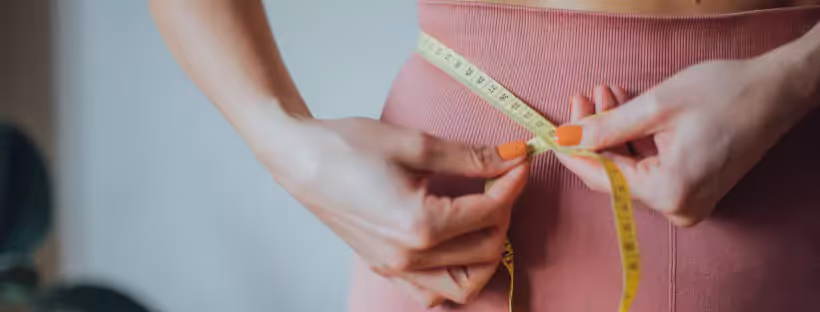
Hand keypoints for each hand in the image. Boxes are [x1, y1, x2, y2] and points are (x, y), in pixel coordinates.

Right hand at [250, 116, 528, 305]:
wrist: (299, 159)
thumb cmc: (347, 146)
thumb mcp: (414, 144)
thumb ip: (470, 157)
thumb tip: (511, 154)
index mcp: (419, 225)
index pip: (489, 211)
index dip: (512, 182)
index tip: (520, 159)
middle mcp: (409, 257)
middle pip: (485, 248)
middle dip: (504, 212)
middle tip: (501, 178)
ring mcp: (395, 268)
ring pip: (464, 284)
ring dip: (486, 253)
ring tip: (484, 215)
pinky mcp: (385, 268)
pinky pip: (432, 292)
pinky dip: (454, 277)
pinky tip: (456, 246)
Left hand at [556, 56, 816, 226]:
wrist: (777, 91)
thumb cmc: (725, 94)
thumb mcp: (656, 106)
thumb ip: (606, 127)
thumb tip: (566, 138)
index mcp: (669, 192)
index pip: (601, 178)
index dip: (573, 153)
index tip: (553, 131)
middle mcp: (677, 208)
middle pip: (614, 173)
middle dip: (593, 135)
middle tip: (581, 99)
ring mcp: (687, 202)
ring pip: (629, 168)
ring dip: (611, 133)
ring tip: (601, 95)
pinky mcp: (692, 189)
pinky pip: (649, 168)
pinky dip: (632, 141)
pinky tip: (620, 109)